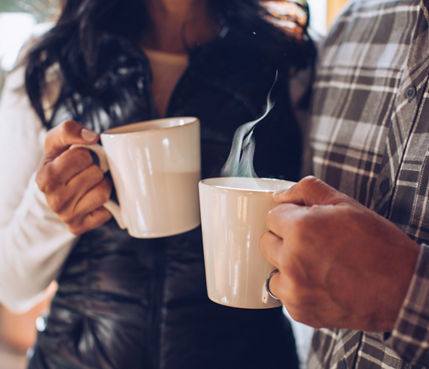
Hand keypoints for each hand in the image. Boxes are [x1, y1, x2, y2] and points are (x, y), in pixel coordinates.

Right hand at [36, 120, 111, 234]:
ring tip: (92, 184)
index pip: (82, 155)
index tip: (80, 158)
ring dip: (103, 184)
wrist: (56, 191)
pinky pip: (107, 212)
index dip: (86, 153)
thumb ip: (69, 129)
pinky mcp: (80, 228)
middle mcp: (53, 200)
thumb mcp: (57, 141)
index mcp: (45, 177)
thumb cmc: (60, 162)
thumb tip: (92, 137)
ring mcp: (66, 216)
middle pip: (95, 173)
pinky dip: (106, 203)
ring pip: (103, 192)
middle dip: (96, 168)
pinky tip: (94, 200)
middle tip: (87, 172)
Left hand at [259, 176, 418, 331]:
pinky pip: (284, 293)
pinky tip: (320, 282)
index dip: (288, 217)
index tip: (303, 222)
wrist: (403, 289)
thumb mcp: (345, 204)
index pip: (271, 217)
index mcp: (300, 228)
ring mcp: (294, 289)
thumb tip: (279, 195)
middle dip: (283, 239)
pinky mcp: (300, 311)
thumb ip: (307, 190)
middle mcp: (292, 259)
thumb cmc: (377, 243)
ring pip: (272, 269)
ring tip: (316, 264)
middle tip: (310, 242)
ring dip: (286, 265)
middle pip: (266, 242)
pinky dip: (296, 288)